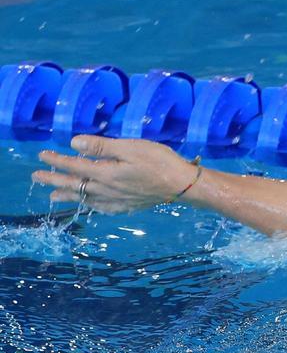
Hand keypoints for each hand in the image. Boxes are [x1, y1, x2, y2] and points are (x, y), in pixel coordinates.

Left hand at [32, 135, 199, 212]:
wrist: (183, 185)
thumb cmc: (160, 161)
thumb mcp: (130, 147)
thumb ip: (102, 146)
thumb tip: (74, 143)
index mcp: (106, 173)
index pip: (74, 166)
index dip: (56, 160)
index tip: (42, 155)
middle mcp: (107, 189)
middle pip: (74, 184)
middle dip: (53, 179)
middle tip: (36, 177)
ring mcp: (117, 200)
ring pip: (85, 198)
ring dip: (67, 195)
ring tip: (52, 196)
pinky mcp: (128, 205)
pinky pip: (102, 208)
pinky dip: (90, 206)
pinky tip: (89, 205)